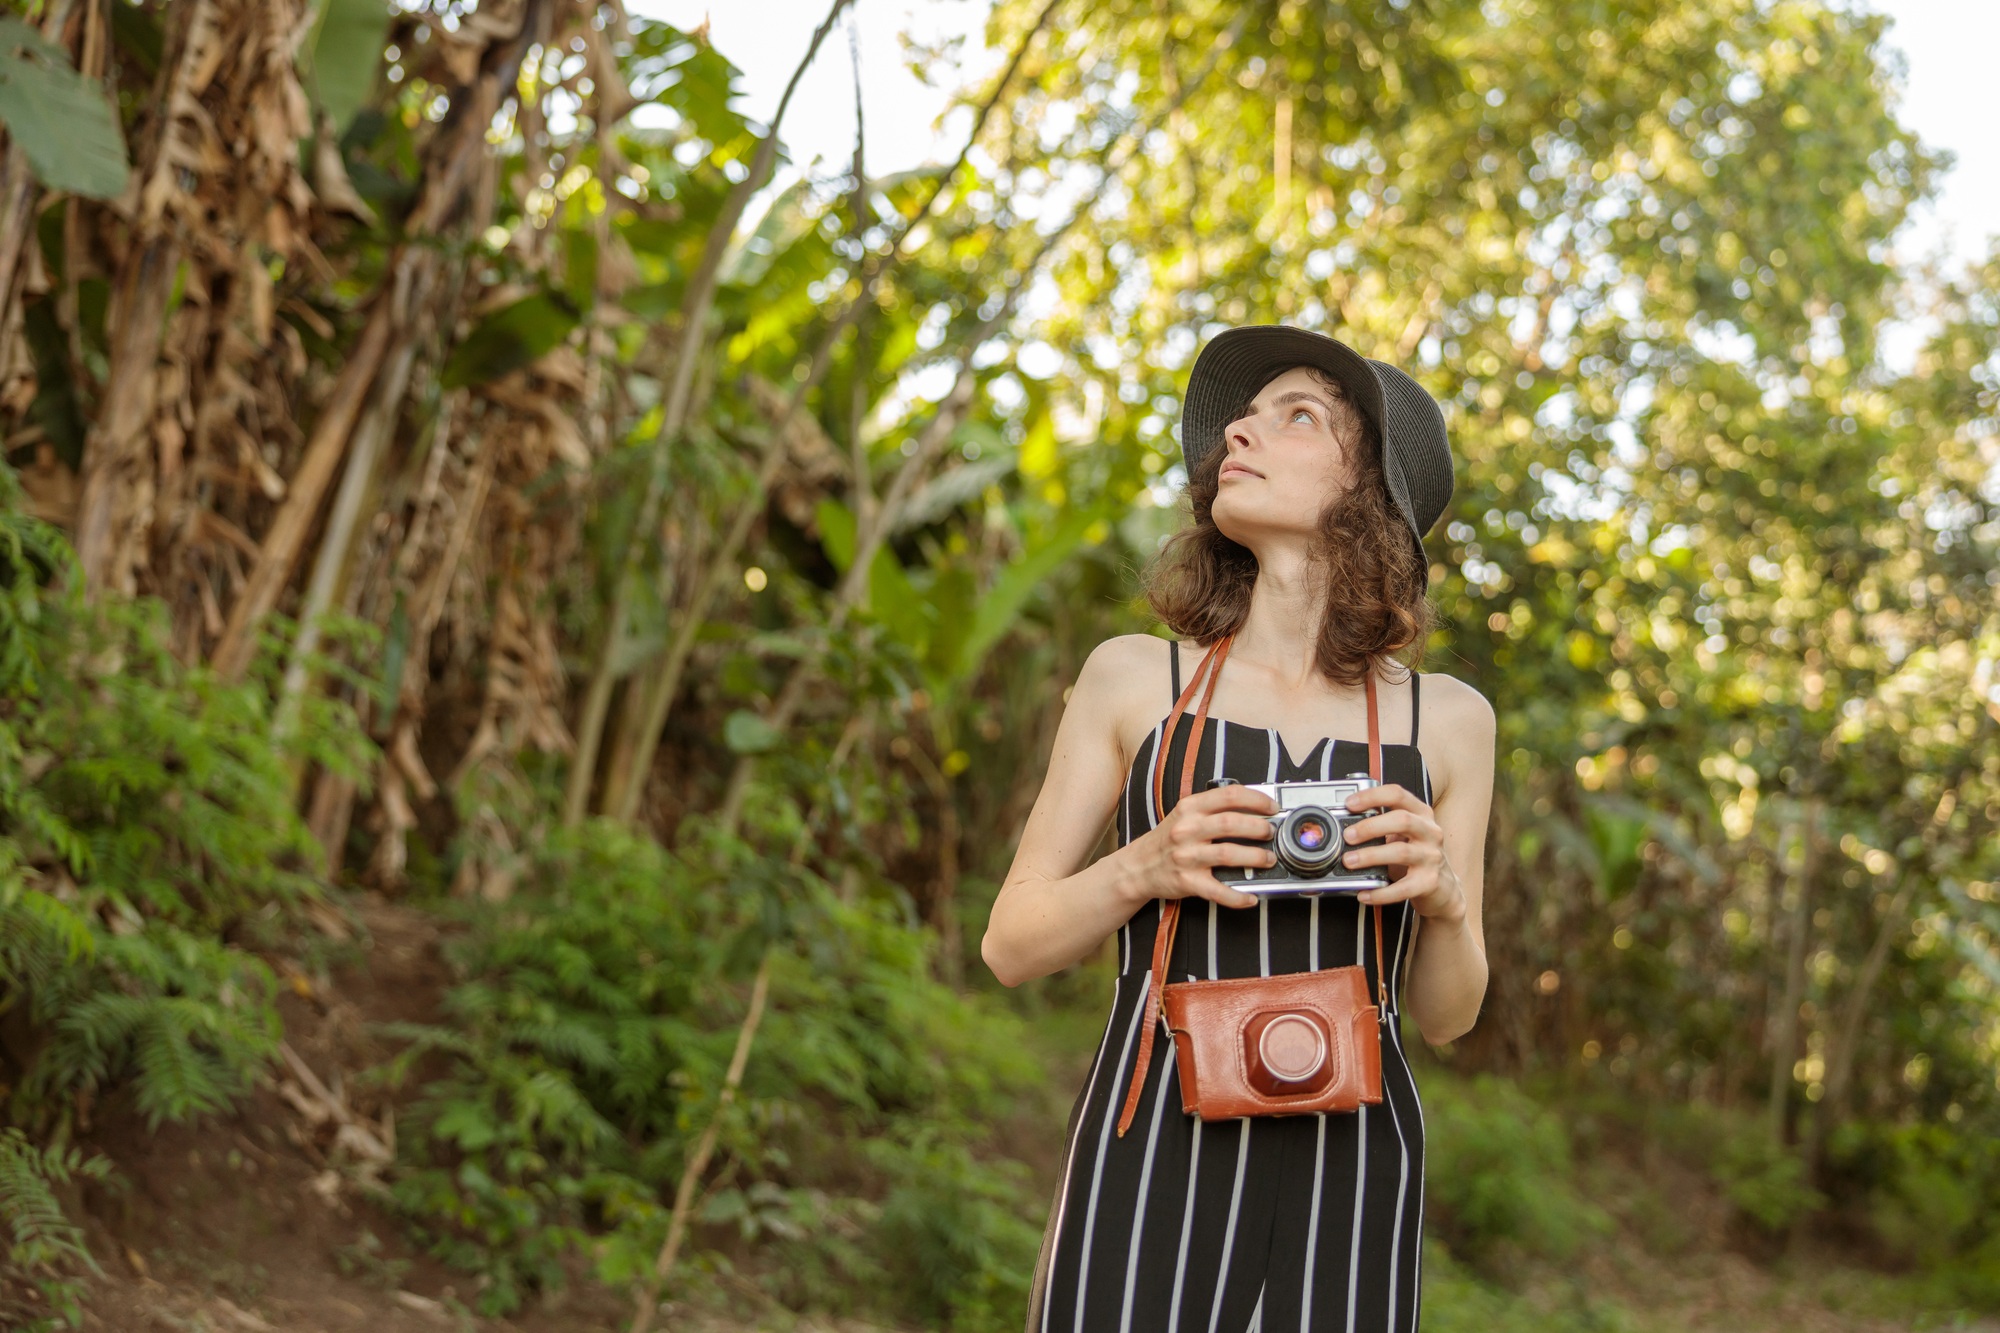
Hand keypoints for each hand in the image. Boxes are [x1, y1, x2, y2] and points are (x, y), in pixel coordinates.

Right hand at [1120, 784, 1275, 909]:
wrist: (1139, 867)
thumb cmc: (1168, 840)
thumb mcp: (1185, 815)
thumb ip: (1213, 809)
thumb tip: (1254, 809)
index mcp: (1190, 808)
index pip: (1229, 795)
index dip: (1256, 800)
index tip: (1272, 808)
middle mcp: (1187, 829)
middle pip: (1230, 823)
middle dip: (1259, 828)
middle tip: (1271, 833)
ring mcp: (1186, 856)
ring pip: (1227, 853)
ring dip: (1255, 857)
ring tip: (1268, 859)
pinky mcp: (1187, 881)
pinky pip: (1217, 890)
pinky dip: (1237, 896)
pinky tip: (1250, 897)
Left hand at [1341, 784, 1465, 922]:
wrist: (1443, 889)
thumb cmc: (1417, 856)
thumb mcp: (1404, 834)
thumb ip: (1382, 824)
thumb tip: (1344, 824)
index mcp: (1421, 814)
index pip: (1398, 794)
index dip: (1372, 796)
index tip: (1350, 804)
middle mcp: (1430, 832)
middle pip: (1402, 820)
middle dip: (1371, 826)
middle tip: (1348, 836)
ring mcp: (1431, 857)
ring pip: (1401, 852)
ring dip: (1371, 856)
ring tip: (1349, 861)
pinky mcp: (1429, 882)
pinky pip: (1403, 887)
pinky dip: (1381, 892)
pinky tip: (1364, 894)